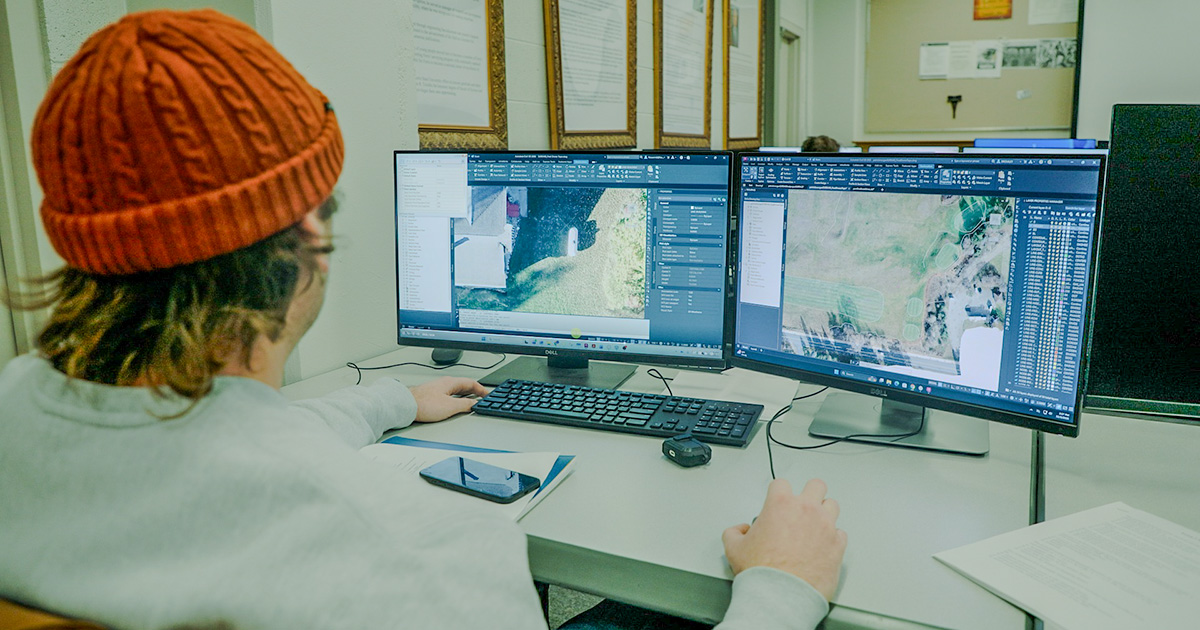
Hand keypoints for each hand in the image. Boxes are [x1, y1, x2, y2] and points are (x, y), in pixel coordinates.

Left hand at [409, 377, 489, 422]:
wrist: (405, 406)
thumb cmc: (424, 403)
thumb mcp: (450, 406)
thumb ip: (465, 404)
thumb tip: (475, 404)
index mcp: (450, 382)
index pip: (471, 382)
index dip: (482, 389)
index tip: (488, 395)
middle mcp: (444, 383)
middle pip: (463, 386)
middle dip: (474, 392)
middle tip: (482, 398)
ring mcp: (437, 389)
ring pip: (455, 390)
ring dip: (465, 396)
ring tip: (471, 403)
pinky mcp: (431, 396)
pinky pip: (448, 395)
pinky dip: (456, 399)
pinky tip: (454, 406)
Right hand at [721, 478, 846, 601]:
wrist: (781, 595)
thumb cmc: (762, 572)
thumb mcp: (734, 548)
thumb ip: (735, 532)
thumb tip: (741, 531)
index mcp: (781, 504)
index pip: (781, 484)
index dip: (777, 493)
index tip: (777, 502)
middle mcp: (806, 510)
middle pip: (816, 485)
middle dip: (809, 493)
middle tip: (802, 507)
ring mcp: (825, 526)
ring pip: (832, 506)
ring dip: (824, 513)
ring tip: (815, 526)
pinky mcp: (838, 545)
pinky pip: (841, 533)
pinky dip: (833, 538)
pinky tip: (823, 546)